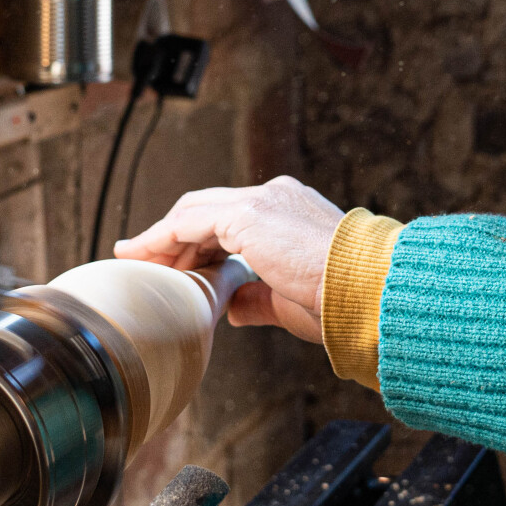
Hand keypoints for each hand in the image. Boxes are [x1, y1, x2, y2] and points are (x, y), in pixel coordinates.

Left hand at [115, 176, 345, 343]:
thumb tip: (232, 308)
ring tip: (134, 259)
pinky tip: (145, 255)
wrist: (371, 290)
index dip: (197, 242)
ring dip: (162, 238)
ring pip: (194, 211)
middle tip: (142, 259)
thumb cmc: (344, 300)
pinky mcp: (250, 214)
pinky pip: (190, 221)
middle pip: (206, 210)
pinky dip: (164, 237)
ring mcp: (263, 200)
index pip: (231, 219)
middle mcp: (275, 197)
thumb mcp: (290, 299)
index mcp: (290, 212)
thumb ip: (258, 298)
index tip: (173, 264)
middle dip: (171, 237)